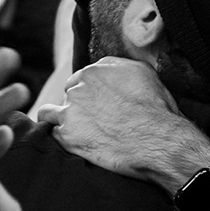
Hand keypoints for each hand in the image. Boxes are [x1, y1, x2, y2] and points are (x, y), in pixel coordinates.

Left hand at [39, 56, 209, 189]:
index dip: (89, 94)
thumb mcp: (144, 74)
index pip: (81, 79)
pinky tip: (72, 143)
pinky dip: (61, 138)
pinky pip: (52, 133)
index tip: (98, 106)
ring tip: (72, 132)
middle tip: (93, 122)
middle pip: (68, 94)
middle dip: (77, 106)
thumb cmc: (157, 110)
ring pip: (50, 112)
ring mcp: (70, 110)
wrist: (159, 141)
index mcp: (96, 69)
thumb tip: (107, 69)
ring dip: (59, 120)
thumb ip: (119, 67)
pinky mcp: (68, 134)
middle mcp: (79, 85)